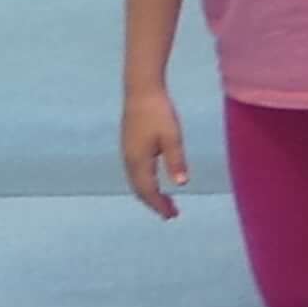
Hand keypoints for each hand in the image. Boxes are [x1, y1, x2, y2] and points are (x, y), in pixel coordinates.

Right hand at [121, 90, 189, 217]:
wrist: (141, 91)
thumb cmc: (159, 113)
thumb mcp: (172, 138)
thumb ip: (176, 161)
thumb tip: (181, 184)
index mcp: (138, 161)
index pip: (148, 191)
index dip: (160, 205)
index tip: (172, 215)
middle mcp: (128, 160)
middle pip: (140, 189)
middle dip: (154, 203)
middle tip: (170, 214)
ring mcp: (126, 153)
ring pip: (136, 181)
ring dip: (149, 194)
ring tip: (164, 202)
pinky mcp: (128, 146)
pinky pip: (134, 173)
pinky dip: (144, 183)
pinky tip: (153, 182)